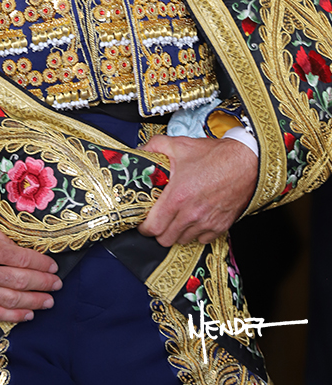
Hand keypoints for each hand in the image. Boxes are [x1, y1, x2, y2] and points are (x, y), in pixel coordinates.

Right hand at [0, 216, 61, 322]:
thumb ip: (4, 239)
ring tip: (49, 301)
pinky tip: (27, 314)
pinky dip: (13, 315)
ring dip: (33, 302)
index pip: (22, 260)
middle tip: (57, 285)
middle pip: (20, 281)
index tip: (53, 267)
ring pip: (10, 300)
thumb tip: (25, 253)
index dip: (41, 265)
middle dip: (43, 284)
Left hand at [137, 135, 257, 246]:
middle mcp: (191, 214)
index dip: (143, 226)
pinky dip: (196, 233)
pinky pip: (202, 239)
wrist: (246, 162)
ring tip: (177, 217)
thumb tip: (137, 152)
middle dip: (158, 231)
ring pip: (183, 240)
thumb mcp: (179, 145)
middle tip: (158, 219)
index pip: (152, 227)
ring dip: (177, 232)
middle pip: (165, 239)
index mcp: (177, 197)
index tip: (143, 220)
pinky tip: (194, 218)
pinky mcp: (220, 226)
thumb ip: (153, 146)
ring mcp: (207, 223)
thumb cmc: (214, 155)